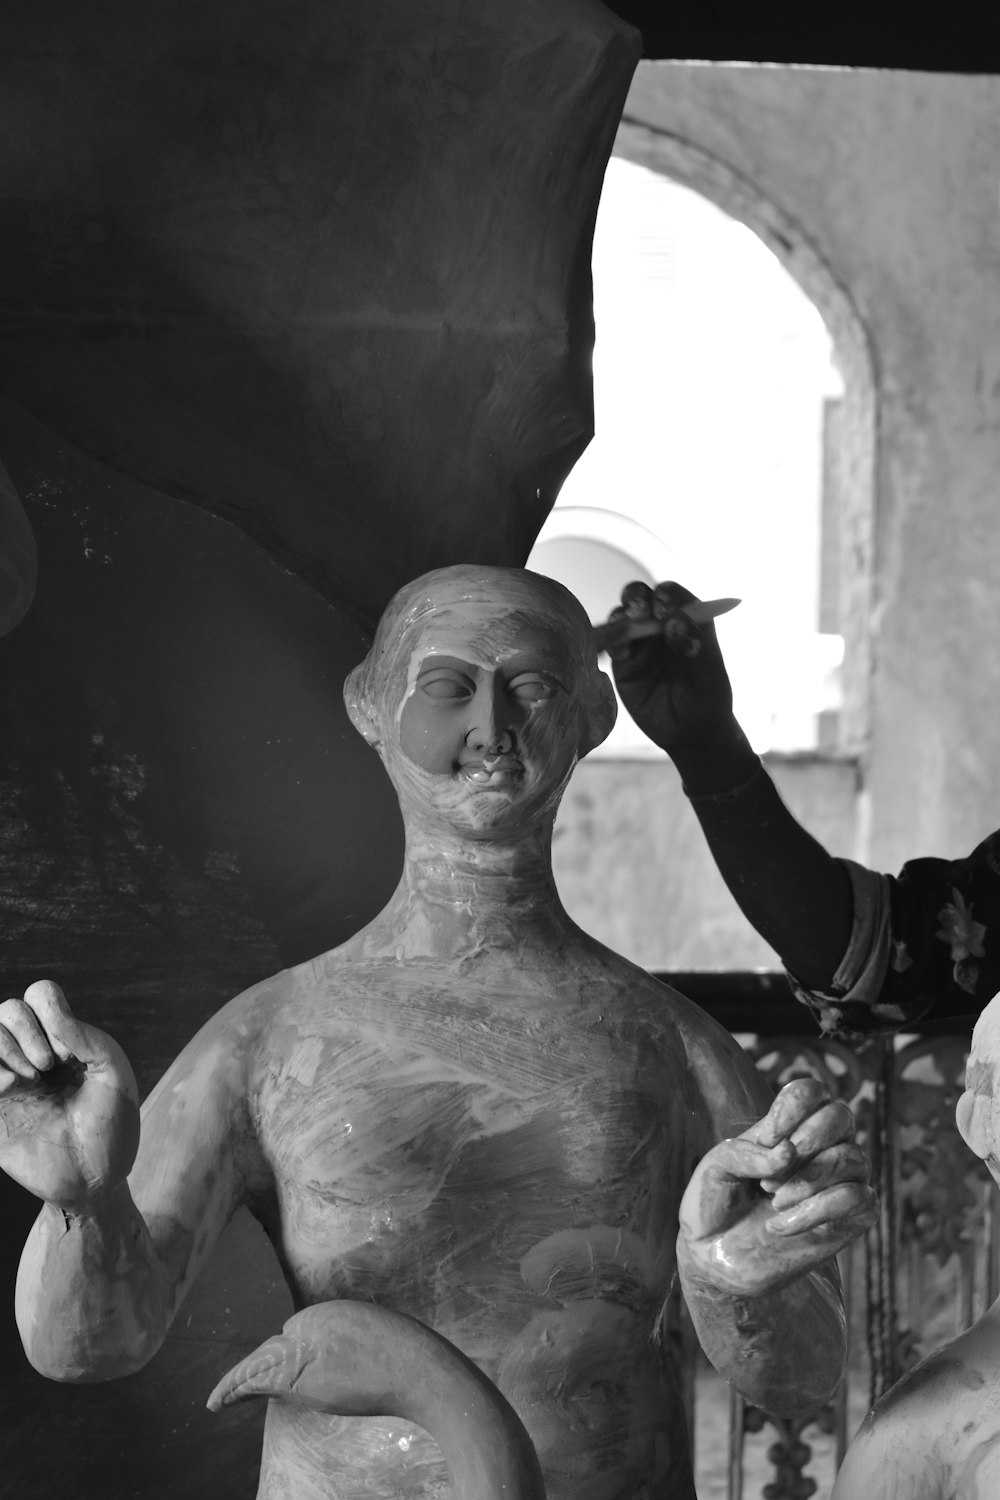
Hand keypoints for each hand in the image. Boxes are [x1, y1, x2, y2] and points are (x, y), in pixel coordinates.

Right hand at [0, 980, 138, 1209]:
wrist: (95, 1179)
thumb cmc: (111, 1124)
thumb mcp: (112, 1072)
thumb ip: (83, 1035)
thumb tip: (47, 1009)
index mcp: (63, 1041)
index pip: (39, 995)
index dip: (50, 1014)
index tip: (70, 1053)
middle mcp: (32, 1055)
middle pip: (7, 1009)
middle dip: (24, 1030)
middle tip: (47, 1066)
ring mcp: (9, 1081)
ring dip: (3, 1047)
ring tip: (28, 1079)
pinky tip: (9, 1087)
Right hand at [604, 580, 735, 757]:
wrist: (690, 733)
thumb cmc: (707, 698)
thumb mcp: (708, 672)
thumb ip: (694, 643)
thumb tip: (675, 621)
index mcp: (687, 620)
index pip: (673, 595)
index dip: (667, 595)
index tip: (665, 609)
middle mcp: (661, 626)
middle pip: (642, 597)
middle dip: (637, 599)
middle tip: (640, 613)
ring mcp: (640, 643)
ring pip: (622, 617)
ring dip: (621, 617)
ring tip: (628, 628)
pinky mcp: (623, 663)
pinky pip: (611, 646)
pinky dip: (611, 643)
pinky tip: (621, 652)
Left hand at [677, 1077, 877, 1297]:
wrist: (714, 1257)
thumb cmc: (715, 1204)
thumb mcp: (717, 1166)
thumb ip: (748, 1151)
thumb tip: (790, 1153)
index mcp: (788, 1129)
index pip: (813, 1092)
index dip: (792, 1108)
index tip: (767, 1138)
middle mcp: (820, 1151)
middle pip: (840, 1116)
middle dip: (807, 1141)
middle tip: (769, 1179)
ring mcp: (838, 1184)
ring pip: (853, 1157)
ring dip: (809, 1180)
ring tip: (774, 1202)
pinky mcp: (851, 1220)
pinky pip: (859, 1198)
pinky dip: (817, 1211)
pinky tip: (781, 1226)